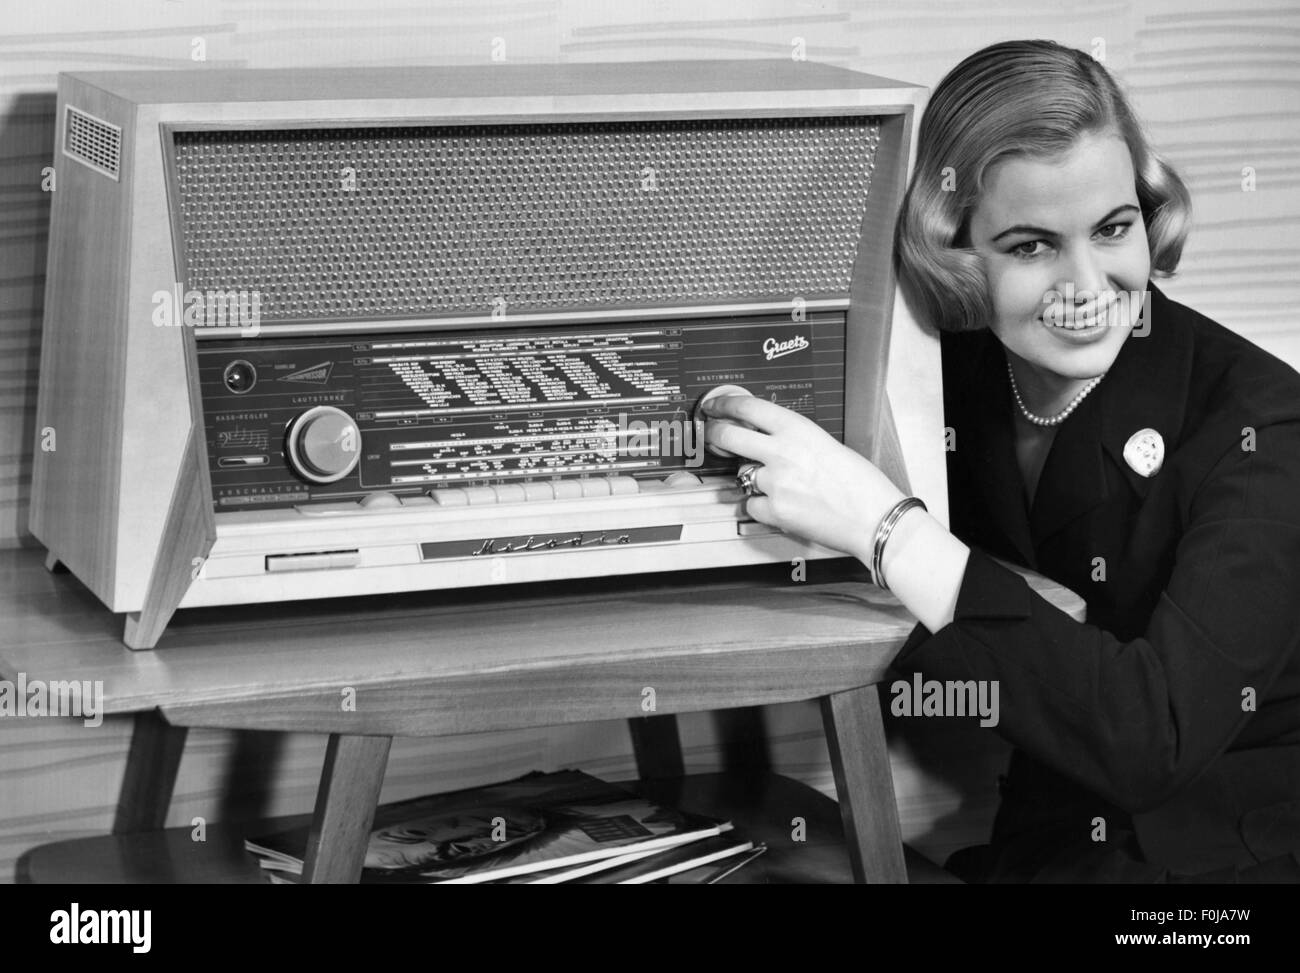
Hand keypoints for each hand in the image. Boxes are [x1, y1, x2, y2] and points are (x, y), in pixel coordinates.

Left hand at [702, 395, 907, 561]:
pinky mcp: (773, 510)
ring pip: (742, 475)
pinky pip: (751, 505)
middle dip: (715, 435)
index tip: (714, 407)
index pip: (748, 407)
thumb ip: (794, 439)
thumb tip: (767, 440)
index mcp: (798, 429)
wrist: (874, 517)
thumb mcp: (827, 445)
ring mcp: (774, 482)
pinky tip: (785, 506)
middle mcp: (782, 452)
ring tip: (783, 487)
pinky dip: (762, 507)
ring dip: (753, 480)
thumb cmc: (861, 484)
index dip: (723, 405)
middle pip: (728, 436)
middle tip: (713, 437)